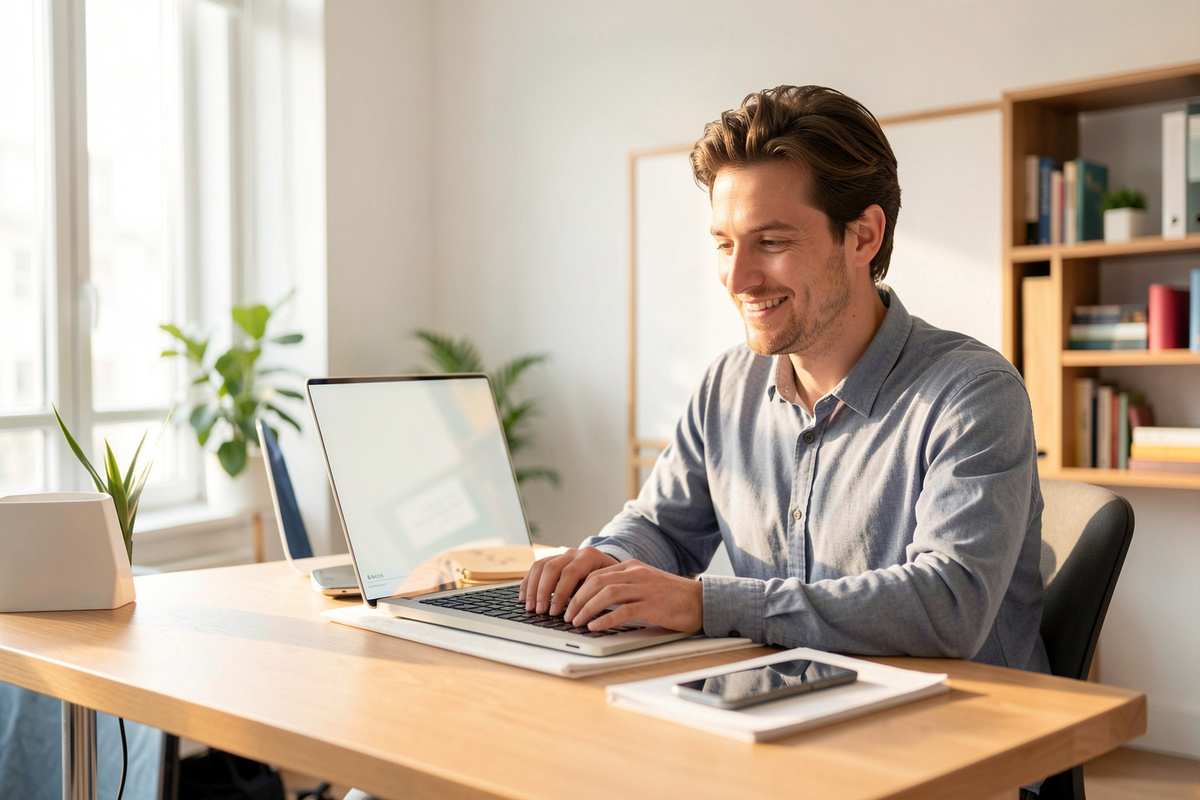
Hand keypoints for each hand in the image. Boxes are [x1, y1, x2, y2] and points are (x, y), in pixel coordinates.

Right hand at [518, 546, 618, 615]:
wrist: (612, 568)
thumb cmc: (611, 581)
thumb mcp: (609, 586)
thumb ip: (595, 595)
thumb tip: (582, 614)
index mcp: (590, 556)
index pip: (570, 573)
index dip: (561, 593)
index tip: (555, 612)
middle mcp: (574, 552)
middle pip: (552, 568)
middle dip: (543, 591)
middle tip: (540, 611)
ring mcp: (562, 555)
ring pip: (540, 566)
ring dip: (532, 588)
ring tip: (530, 607)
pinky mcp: (553, 560)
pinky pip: (536, 568)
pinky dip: (527, 583)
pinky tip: (524, 598)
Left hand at [562, 559, 702, 633]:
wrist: (701, 601)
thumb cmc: (671, 597)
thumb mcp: (644, 584)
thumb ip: (624, 586)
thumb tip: (595, 600)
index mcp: (632, 567)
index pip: (596, 574)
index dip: (577, 588)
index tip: (567, 602)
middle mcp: (636, 574)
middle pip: (597, 582)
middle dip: (577, 599)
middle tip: (566, 614)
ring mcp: (645, 588)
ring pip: (606, 594)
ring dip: (587, 608)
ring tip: (577, 621)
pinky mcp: (653, 605)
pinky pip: (624, 611)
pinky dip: (606, 619)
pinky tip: (596, 626)